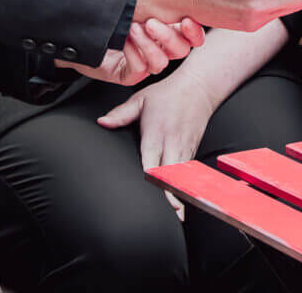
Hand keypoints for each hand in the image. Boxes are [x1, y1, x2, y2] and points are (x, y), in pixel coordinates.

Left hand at [60, 18, 205, 85]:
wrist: (78, 30)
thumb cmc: (109, 13)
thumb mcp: (136, 2)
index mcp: (166, 31)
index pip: (192, 37)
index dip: (194, 32)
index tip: (185, 20)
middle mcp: (159, 49)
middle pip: (181, 50)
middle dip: (168, 35)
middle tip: (150, 22)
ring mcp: (145, 63)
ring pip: (161, 62)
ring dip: (148, 44)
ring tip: (132, 29)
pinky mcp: (128, 75)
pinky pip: (140, 70)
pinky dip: (133, 54)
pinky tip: (123, 41)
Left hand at [98, 69, 225, 221]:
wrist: (200, 86)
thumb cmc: (168, 94)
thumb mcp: (141, 99)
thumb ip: (121, 114)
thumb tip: (101, 122)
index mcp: (157, 131)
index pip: (153, 158)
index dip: (152, 177)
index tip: (152, 192)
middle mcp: (173, 142)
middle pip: (171, 172)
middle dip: (172, 193)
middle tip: (171, 213)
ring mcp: (186, 147)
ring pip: (182, 175)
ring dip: (181, 193)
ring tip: (178, 214)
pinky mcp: (193, 149)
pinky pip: (188, 171)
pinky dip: (186, 185)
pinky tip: (183, 200)